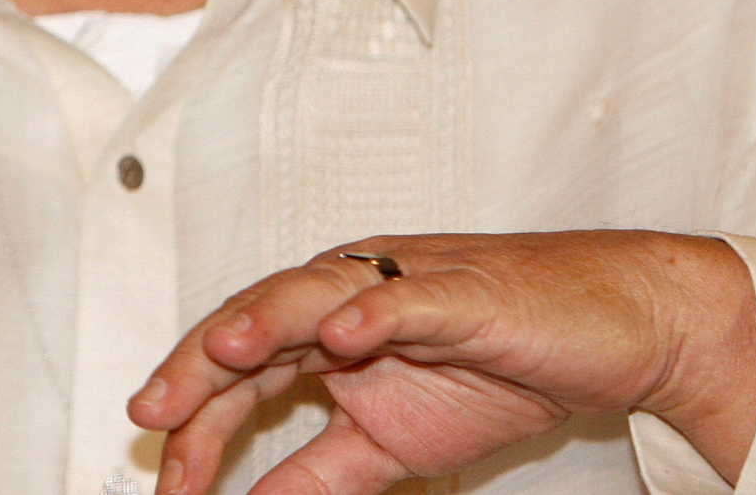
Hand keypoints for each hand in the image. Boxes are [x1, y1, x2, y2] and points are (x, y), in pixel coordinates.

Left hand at [128, 230, 755, 494]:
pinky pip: (410, 298)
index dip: (200, 413)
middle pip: (261, 318)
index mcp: (331, 323)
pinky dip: (373, 313)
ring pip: (319, 289)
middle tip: (152, 411)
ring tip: (222, 350)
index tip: (164, 473)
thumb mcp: (392, 444)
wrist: (603, 328)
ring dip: (268, 318)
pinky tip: (340, 336)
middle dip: (203, 364)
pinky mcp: (464, 290)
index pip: (246, 364)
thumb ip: (322, 472)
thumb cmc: (499, 365)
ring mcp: (406, 282)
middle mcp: (353, 290)